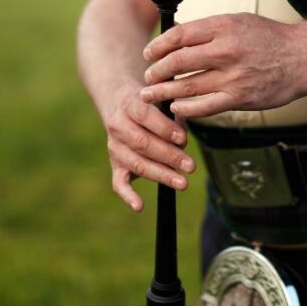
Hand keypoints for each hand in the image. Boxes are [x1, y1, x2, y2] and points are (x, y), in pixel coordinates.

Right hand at [101, 81, 194, 211]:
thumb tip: (182, 139)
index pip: (145, 116)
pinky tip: (139, 206)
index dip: (165, 129)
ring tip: (183, 183)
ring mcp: (115, 147)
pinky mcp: (116, 164)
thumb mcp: (160, 99)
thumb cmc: (150, 103)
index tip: (184, 139)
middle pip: (143, 144)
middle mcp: (118, 126)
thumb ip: (172, 114)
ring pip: (137, 163)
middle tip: (191, 166)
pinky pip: (119, 183)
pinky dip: (128, 196)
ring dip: (161, 175)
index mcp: (129, 105)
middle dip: (169, 156)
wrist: (120, 103)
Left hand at [140, 13, 306, 117]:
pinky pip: (204, 107)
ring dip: (164, 93)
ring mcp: (233, 76)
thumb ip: (209, 29)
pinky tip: (176, 108)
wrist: (304, 58)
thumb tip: (177, 33)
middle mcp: (226, 50)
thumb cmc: (270, 38)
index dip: (158, 46)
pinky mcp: (240, 98)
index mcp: (224, 27)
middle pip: (177, 62)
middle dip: (156, 72)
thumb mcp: (239, 21)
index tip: (149, 53)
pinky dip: (186, 109)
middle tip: (147, 76)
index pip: (179, 35)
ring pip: (187, 87)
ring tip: (151, 94)